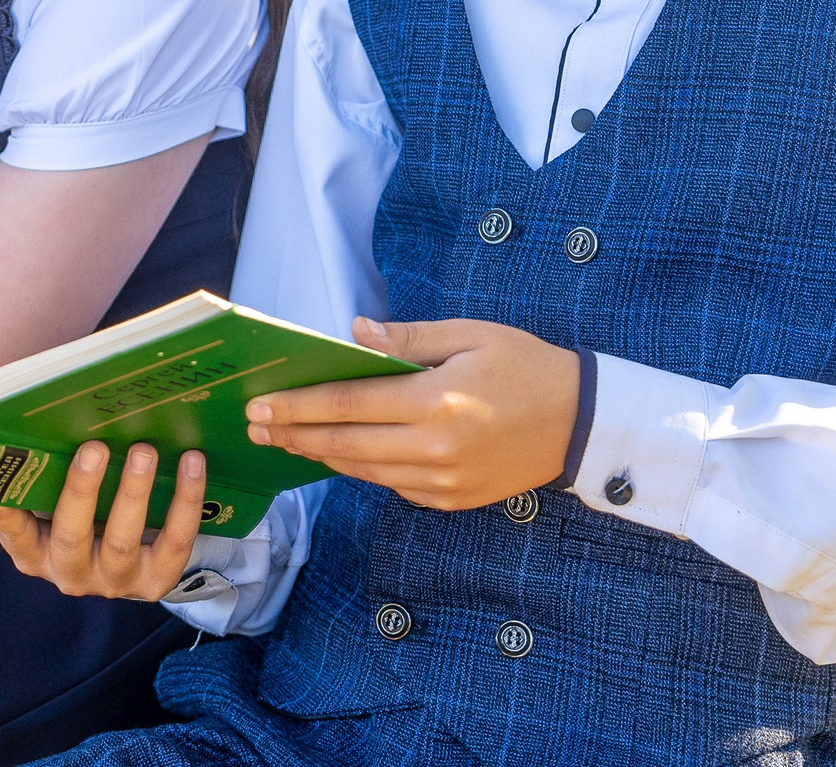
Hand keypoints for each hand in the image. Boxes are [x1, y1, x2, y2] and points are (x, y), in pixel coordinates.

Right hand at [0, 441, 206, 601]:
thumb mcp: (43, 504)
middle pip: (71, 536)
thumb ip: (12, 484)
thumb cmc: (78, 515)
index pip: (12, 530)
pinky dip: (185, 502)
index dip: (2, 511)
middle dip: (82, 492)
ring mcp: (114, 582)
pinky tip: (193, 463)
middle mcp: (69, 574)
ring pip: (123, 541)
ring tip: (144, 451)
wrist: (132, 559)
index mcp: (32, 553)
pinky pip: (174, 542)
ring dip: (134, 493)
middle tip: (94, 448)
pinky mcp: (156, 582)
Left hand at [246, 318, 577, 511]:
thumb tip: (352, 335)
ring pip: (362, 470)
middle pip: (345, 443)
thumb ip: (406, 340)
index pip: (349, 404)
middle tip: (255, 428)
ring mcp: (442, 481)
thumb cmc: (523, 365)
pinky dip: (360, 468)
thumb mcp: (469, 335)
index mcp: (438, 400)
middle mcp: (436, 448)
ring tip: (285, 440)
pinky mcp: (450, 501)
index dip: (298, 406)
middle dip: (294, 434)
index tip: (262, 404)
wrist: (580, 422)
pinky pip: (391, 485)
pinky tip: (338, 453)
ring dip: (320, 454)